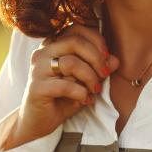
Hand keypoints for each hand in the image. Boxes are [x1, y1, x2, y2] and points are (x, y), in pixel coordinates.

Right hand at [0, 25, 118, 149]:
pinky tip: (86, 100)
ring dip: (90, 77)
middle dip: (96, 58)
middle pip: (74, 42)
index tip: (107, 57)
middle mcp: (42, 53)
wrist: (39, 122)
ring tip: (96, 90)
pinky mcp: (36, 88)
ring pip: (70, 63)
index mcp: (53, 46)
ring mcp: (37, 70)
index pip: (76, 29)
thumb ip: (99, 68)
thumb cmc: (63, 98)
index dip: (96, 40)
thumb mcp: (85, 81)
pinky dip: (80, 93)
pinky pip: (64, 85)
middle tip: (105, 74)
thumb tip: (115, 60)